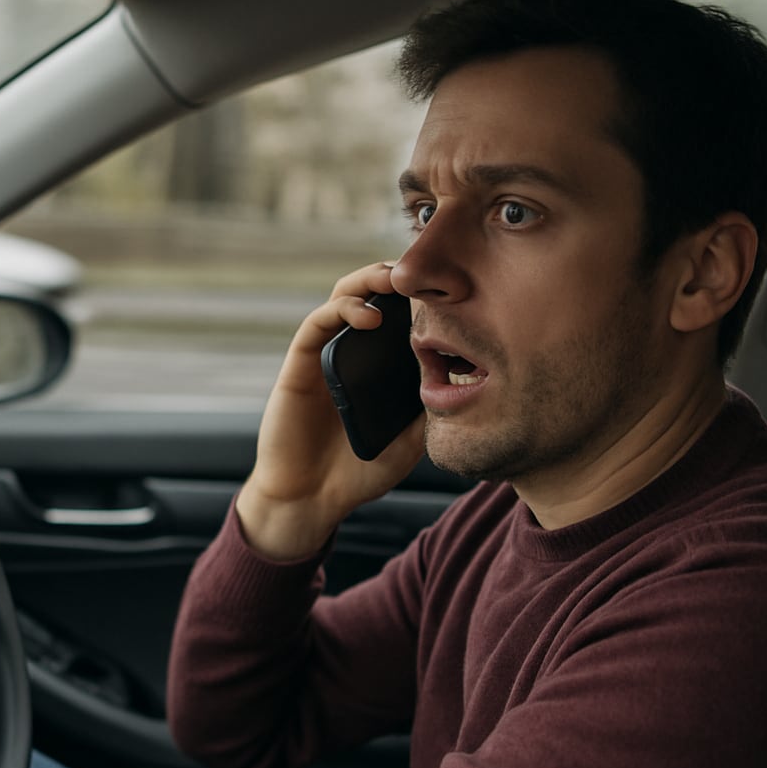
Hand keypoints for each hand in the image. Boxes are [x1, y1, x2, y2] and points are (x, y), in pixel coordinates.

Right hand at [238, 262, 424, 559]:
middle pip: (372, 294)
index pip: (399, 313)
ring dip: (369, 281)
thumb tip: (465, 377)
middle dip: (397, 275)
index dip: (420, 293)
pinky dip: (343, 311)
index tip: (451, 281)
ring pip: (343, 297)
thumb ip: (430, 408)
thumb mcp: (411, 440)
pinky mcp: (300, 364)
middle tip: (425, 267)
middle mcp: (351, 351)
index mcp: (377, 364)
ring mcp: (325, 354)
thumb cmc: (358, 472)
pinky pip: (318, 324)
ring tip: (396, 279)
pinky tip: (370, 318)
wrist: (312, 500)